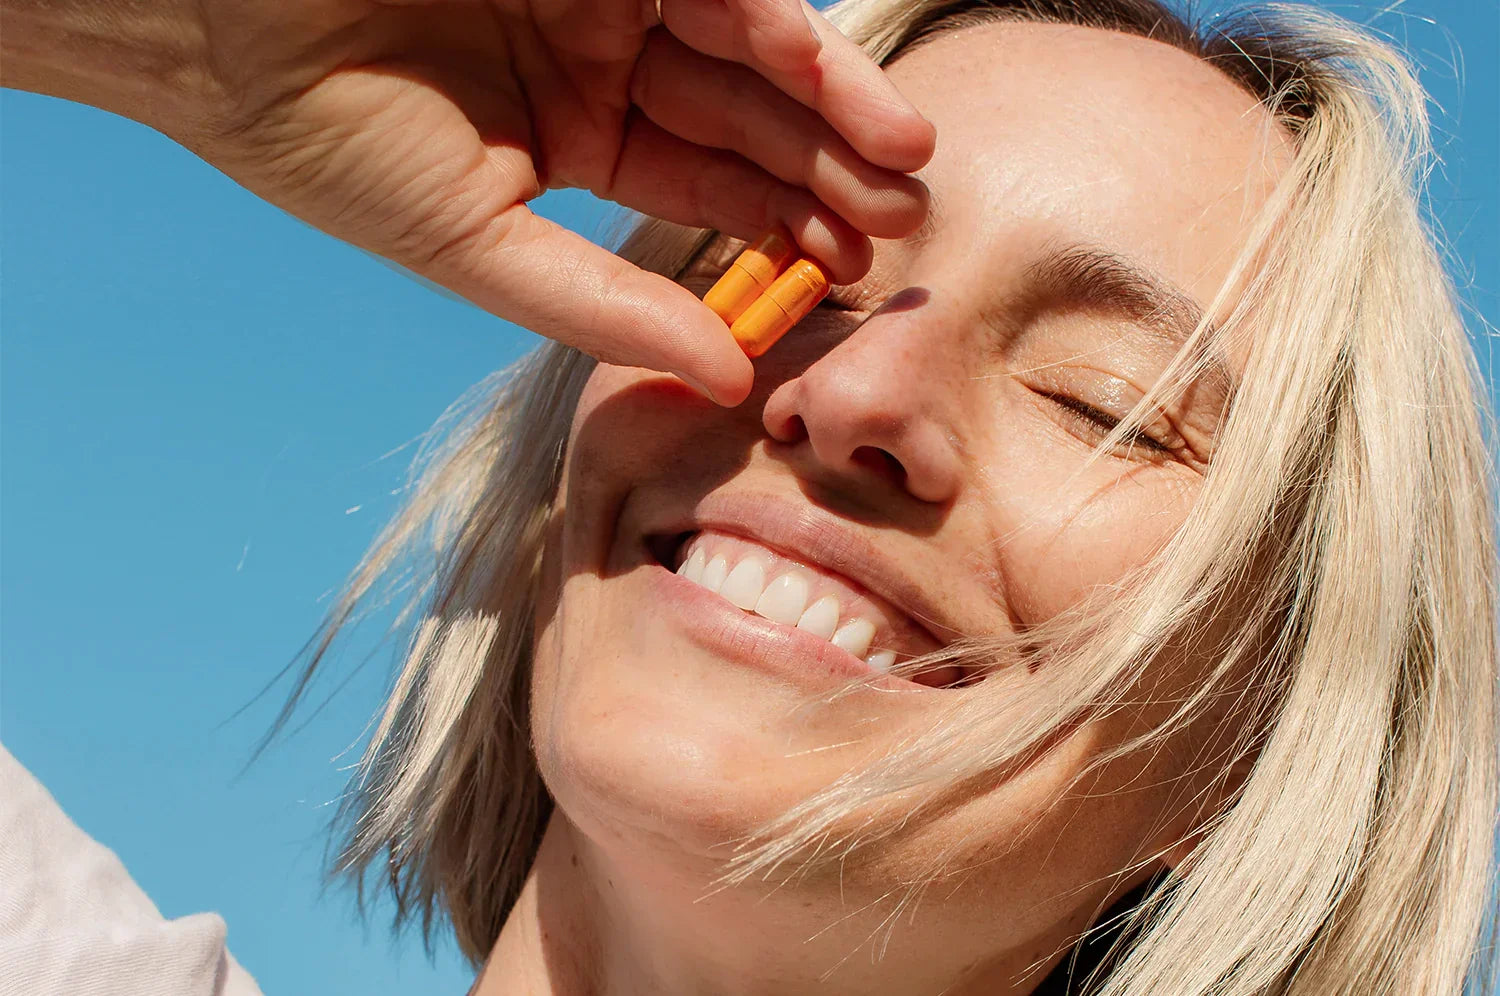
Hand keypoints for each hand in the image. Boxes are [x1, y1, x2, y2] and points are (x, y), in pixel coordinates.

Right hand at [3, 0, 935, 404]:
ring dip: (828, 98)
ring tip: (904, 156)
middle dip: (825, 166)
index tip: (851, 274)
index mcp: (574, 135)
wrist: (215, 22)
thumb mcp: (476, 241)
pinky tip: (830, 76)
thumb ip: (601, 305)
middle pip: (744, 118)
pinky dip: (770, 23)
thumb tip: (724, 381)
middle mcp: (602, 59)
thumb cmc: (320, 135)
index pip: (703, 188)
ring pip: (745, 45)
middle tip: (907, 217)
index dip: (778, 229)